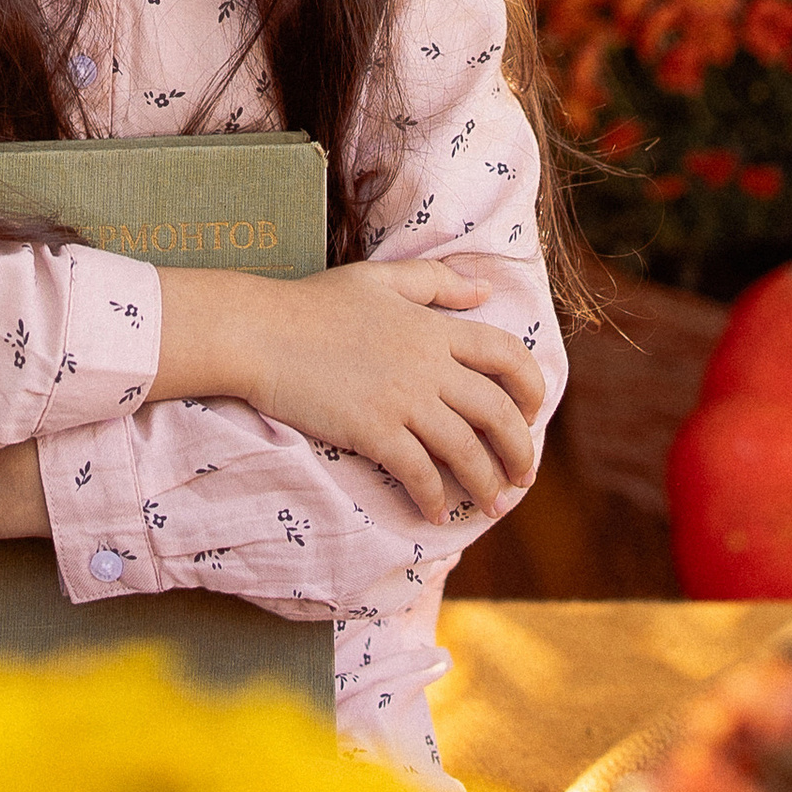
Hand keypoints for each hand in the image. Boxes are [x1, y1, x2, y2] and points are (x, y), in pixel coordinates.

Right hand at [154, 258, 544, 524]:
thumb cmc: (313, 304)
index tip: (532, 413)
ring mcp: (402, 399)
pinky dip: (434, 498)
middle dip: (519, 450)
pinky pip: (419, 473)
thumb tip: (485, 289)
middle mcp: (428, 364)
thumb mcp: (379, 279)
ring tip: (492, 504)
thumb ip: (436, 283)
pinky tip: (436, 512)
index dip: (530, 386)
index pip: (507, 354)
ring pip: (466, 450)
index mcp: (434, 327)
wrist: (259, 333)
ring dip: (486, 484)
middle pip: (497, 412)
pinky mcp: (373, 431)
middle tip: (522, 475)